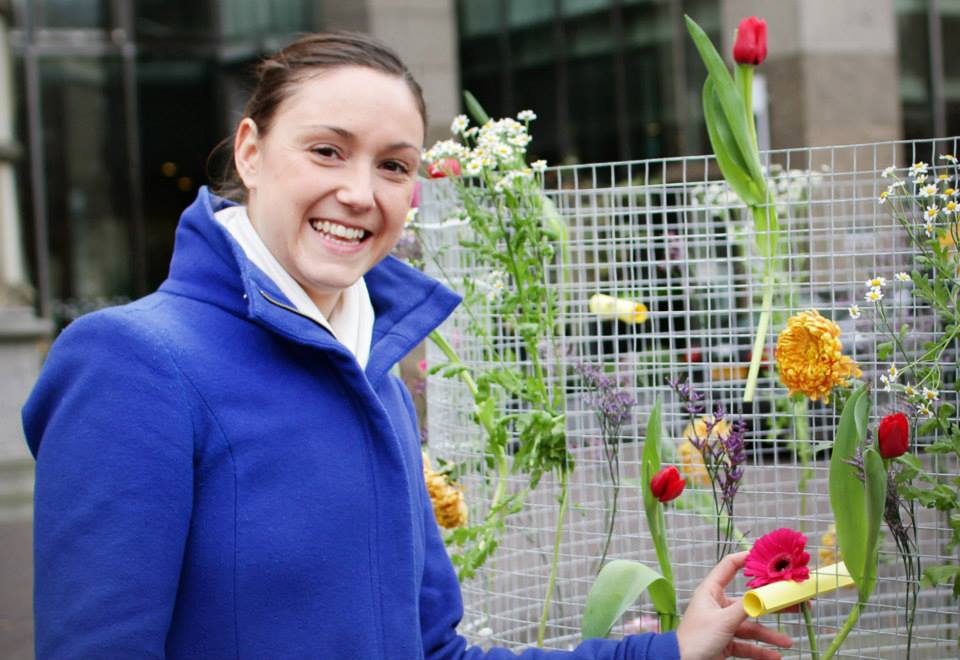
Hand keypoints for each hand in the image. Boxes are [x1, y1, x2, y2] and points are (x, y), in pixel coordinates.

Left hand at [676, 551, 793, 659]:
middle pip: (749, 601)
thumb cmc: (695, 638)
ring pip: (751, 626)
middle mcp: (718, 605)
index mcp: (711, 591)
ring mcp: (723, 624)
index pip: (729, 566)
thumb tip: (764, 594)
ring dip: (769, 635)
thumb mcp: (723, 620)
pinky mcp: (725, 642)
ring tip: (788, 641)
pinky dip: (760, 650)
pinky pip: (746, 644)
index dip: (747, 559)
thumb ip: (746, 607)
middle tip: (793, 604)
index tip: (767, 557)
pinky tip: (775, 656)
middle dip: (771, 605)